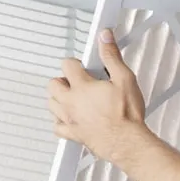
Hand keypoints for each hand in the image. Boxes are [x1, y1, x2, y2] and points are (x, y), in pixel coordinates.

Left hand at [47, 28, 148, 163]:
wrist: (127, 143)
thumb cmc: (126, 115)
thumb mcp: (125, 79)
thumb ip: (111, 57)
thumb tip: (104, 37)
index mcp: (82, 86)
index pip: (67, 65)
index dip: (75, 63)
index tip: (84, 67)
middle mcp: (71, 102)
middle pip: (53, 84)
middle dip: (63, 80)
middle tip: (77, 82)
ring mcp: (69, 119)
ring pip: (51, 103)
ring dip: (59, 98)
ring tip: (73, 97)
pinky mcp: (72, 134)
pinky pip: (56, 126)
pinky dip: (59, 120)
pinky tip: (69, 118)